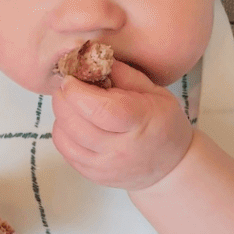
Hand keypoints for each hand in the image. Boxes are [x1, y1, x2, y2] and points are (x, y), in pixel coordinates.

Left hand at [51, 61, 194, 189]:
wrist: (171, 165)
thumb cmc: (164, 123)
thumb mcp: (156, 92)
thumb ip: (125, 75)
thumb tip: (94, 57)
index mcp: (140, 123)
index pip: (98, 108)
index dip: (77, 90)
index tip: (73, 76)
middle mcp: (121, 149)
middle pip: (75, 122)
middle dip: (64, 98)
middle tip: (68, 85)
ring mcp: (105, 166)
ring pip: (64, 136)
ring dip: (61, 114)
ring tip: (73, 104)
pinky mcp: (93, 175)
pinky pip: (64, 150)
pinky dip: (63, 131)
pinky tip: (75, 122)